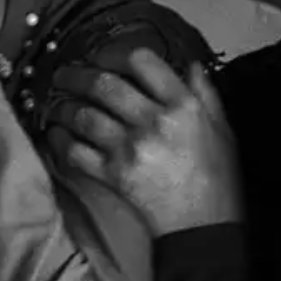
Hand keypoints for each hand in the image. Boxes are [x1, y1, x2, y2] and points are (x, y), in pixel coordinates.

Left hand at [46, 49, 241, 236]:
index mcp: (182, 106)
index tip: (101, 57)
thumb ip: (205, 94)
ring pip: (84, 115)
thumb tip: (191, 65)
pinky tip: (58, 134)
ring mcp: (130, 148)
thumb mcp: (222, 130)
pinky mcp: (113, 175)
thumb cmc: (217, 178)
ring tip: (58, 105)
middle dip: (76, 74)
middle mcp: (153, 121)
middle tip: (63, 73)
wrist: (204, 226)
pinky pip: (76, 151)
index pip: (141, 62)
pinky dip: (61, 141)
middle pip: (104, 84)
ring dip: (64, 107)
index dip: (115, 53)